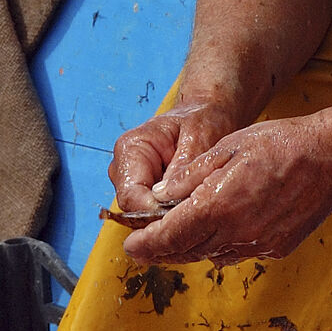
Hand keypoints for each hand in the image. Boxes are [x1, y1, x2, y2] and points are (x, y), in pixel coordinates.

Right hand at [109, 102, 240, 212]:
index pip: (131, 196)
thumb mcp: (199, 137)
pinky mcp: (146, 192)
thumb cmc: (202, 119)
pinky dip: (173, 214)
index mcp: (130, 148)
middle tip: (197, 214)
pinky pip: (155, 213)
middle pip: (134, 210)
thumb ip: (183, 168)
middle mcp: (124, 168)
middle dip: (163, 216)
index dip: (155, 212)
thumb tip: (168, 200)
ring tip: (199, 207)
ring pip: (144, 215)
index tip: (184, 216)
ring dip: (169, 216)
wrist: (207, 113)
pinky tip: (195, 207)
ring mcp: (133, 182)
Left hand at [122, 117, 331, 265]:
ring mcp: (258, 244)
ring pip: (211, 255)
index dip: (145, 245)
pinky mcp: (276, 248)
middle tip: (145, 247)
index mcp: (217, 206)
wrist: (331, 157)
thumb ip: (190, 177)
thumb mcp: (226, 147)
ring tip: (175, 240)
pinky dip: (220, 246)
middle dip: (162, 251)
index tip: (130, 248)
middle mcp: (236, 232)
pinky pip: (237, 253)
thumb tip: (160, 197)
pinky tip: (216, 232)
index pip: (169, 237)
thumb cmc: (278, 143)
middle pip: (186, 252)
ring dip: (189, 250)